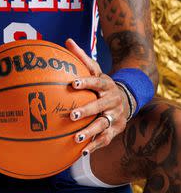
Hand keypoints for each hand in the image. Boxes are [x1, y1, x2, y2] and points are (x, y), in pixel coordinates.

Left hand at [65, 39, 129, 154]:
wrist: (126, 98)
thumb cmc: (102, 83)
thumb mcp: (95, 69)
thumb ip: (81, 57)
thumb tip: (67, 40)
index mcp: (106, 84)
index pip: (96, 81)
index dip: (85, 82)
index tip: (73, 83)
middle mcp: (112, 100)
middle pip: (100, 105)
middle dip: (87, 110)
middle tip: (72, 115)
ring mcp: (115, 116)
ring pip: (103, 125)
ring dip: (90, 132)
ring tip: (76, 138)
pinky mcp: (115, 129)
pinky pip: (105, 139)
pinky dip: (94, 145)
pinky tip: (82, 152)